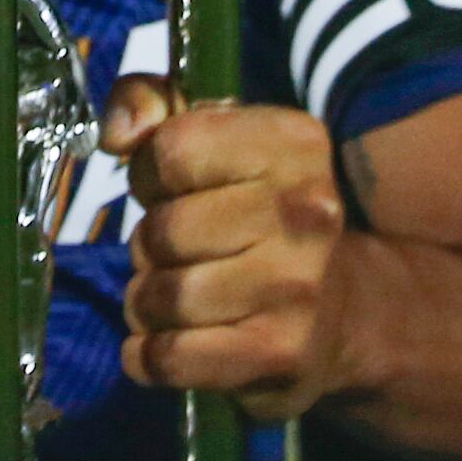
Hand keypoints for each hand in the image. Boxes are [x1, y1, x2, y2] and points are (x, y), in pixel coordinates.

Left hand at [107, 75, 354, 421]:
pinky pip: (169, 356)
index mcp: (295, 144)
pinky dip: (149, 356)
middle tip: (178, 254)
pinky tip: (166, 344)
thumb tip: (118, 134)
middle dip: (149, 246)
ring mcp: (295, 287)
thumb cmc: (259, 213)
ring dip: (147, 303)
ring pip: (160, 297)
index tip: (175, 192)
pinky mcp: (278, 354)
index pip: (172, 150)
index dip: (151, 176)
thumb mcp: (217, 137)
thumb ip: (151, 104)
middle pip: (161, 230)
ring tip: (175, 298)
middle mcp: (306, 211)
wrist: (343, 312)